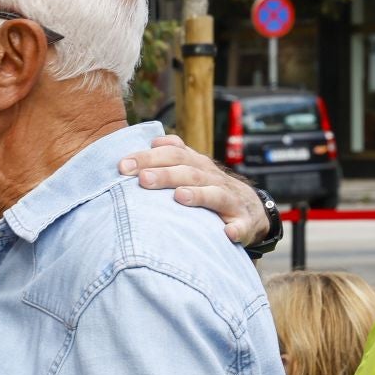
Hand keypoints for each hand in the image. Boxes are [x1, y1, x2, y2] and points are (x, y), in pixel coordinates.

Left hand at [119, 133, 268, 244]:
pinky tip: (228, 233)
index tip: (122, 166)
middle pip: (189, 172)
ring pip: (214, 194)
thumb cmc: (211, 188)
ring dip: (198, 195)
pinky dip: (236, 229)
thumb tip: (152, 141)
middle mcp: (213, 179)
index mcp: (197, 165)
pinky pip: (241, 226)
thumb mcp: (194, 168)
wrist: (251, 208)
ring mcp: (230, 200)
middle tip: (143, 179)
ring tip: (180, 196)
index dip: (148, 157)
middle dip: (165, 175)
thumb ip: (174, 155)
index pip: (172, 154)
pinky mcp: (243, 222)